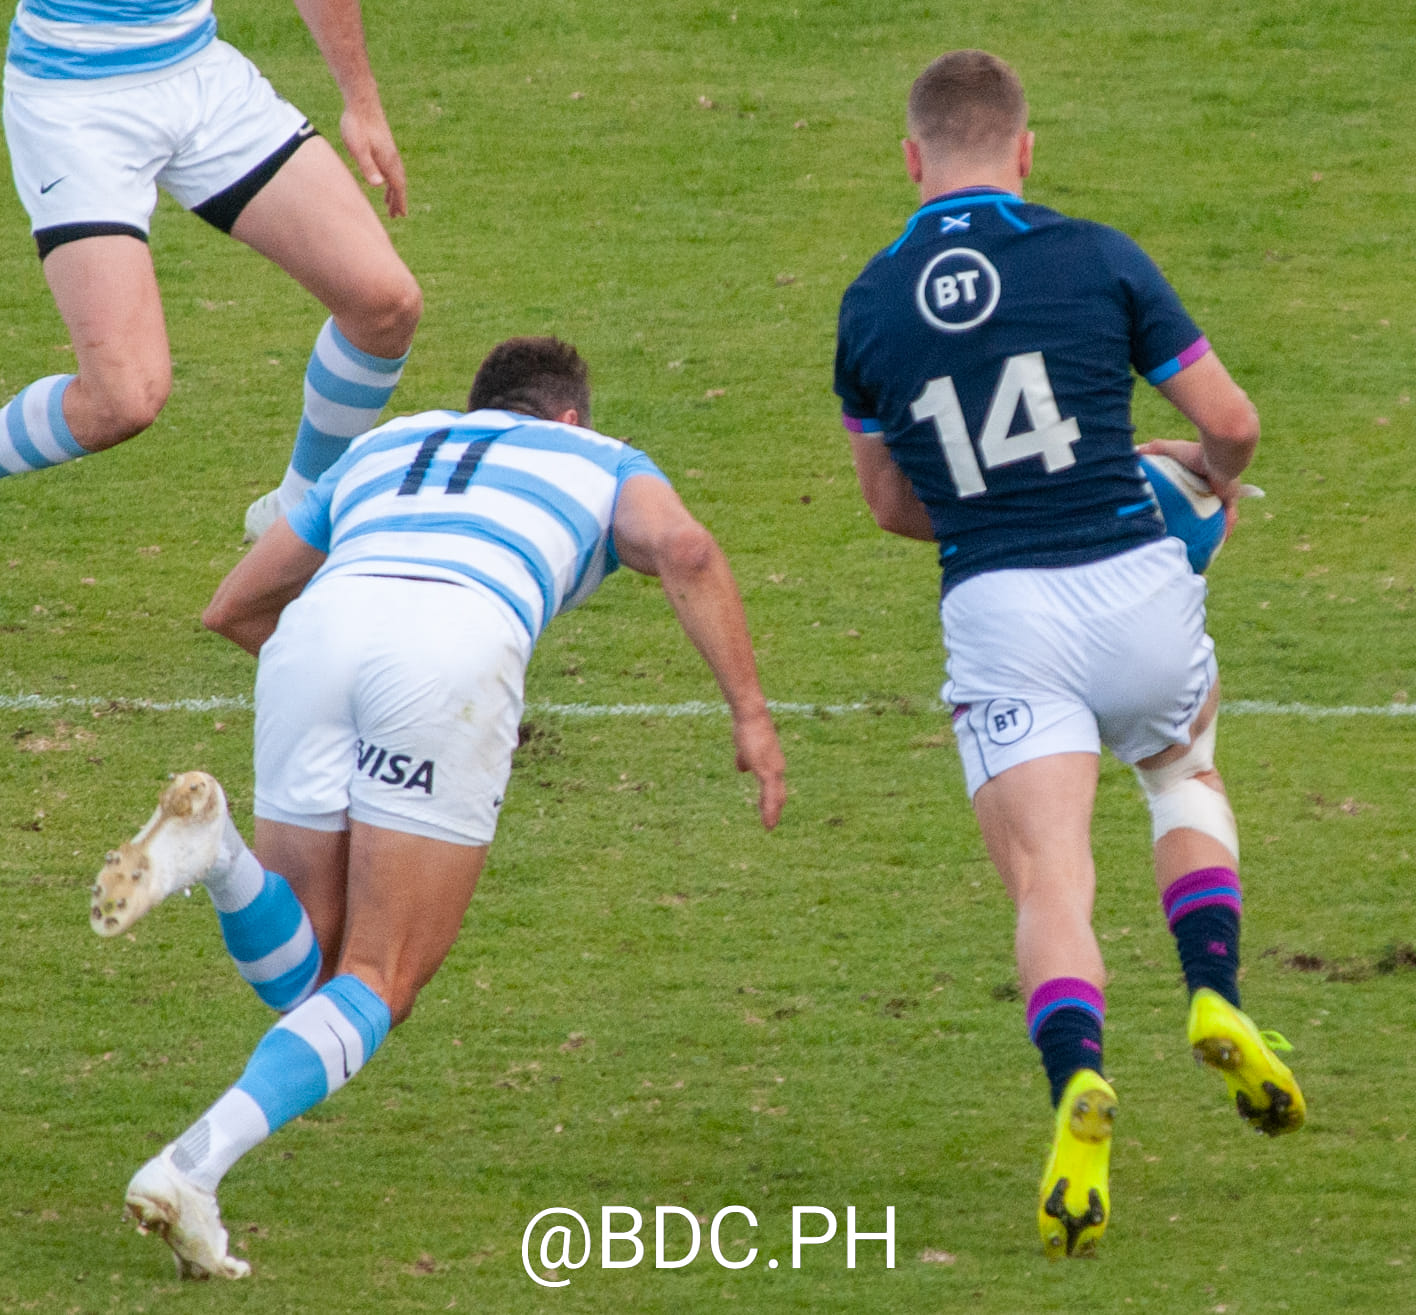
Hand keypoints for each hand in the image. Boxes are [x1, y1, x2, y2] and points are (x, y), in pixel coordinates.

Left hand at [340, 101, 407, 217]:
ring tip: (390, 203)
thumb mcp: (358, 148)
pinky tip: (383, 180)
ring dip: (394, 190)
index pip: (398, 187)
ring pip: (394, 176)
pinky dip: (389, 179)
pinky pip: (390, 168)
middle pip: (398, 184)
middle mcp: (392, 158)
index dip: (400, 202)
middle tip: (397, 215)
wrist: (361, 101)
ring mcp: (389, 151)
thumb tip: (379, 185)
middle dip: (398, 200)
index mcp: (388, 161)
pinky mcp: (383, 146)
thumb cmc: (357, 125)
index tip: (402, 215)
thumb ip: (368, 167)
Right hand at [732, 708, 786, 829]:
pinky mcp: (768, 770)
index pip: (775, 784)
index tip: (769, 811)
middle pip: (779, 793)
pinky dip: (769, 809)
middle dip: (774, 808)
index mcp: (772, 761)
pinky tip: (767, 821)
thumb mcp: (744, 747)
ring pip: (776, 797)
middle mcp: (776, 766)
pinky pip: (770, 794)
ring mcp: (774, 769)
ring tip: (769, 827)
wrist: (750, 716)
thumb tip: (741, 769)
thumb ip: (744, 759)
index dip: (773, 798)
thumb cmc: (747, 727)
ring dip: (772, 812)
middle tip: (770, 824)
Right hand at [1136, 437, 1242, 536]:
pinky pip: (1230, 517)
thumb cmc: (1196, 451)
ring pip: (1222, 512)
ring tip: (1208, 538)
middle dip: (1208, 511)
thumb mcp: (1171, 450)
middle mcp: (1218, 484)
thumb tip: (1136, 450)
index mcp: (1205, 472)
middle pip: (1213, 501)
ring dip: (1218, 524)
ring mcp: (1226, 492)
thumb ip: (1155, 449)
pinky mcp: (1230, 499)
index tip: (1188, 502)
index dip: (1196, 493)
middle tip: (1196, 524)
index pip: (1201, 484)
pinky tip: (1221, 541)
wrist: (1219, 454)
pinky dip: (1226, 529)